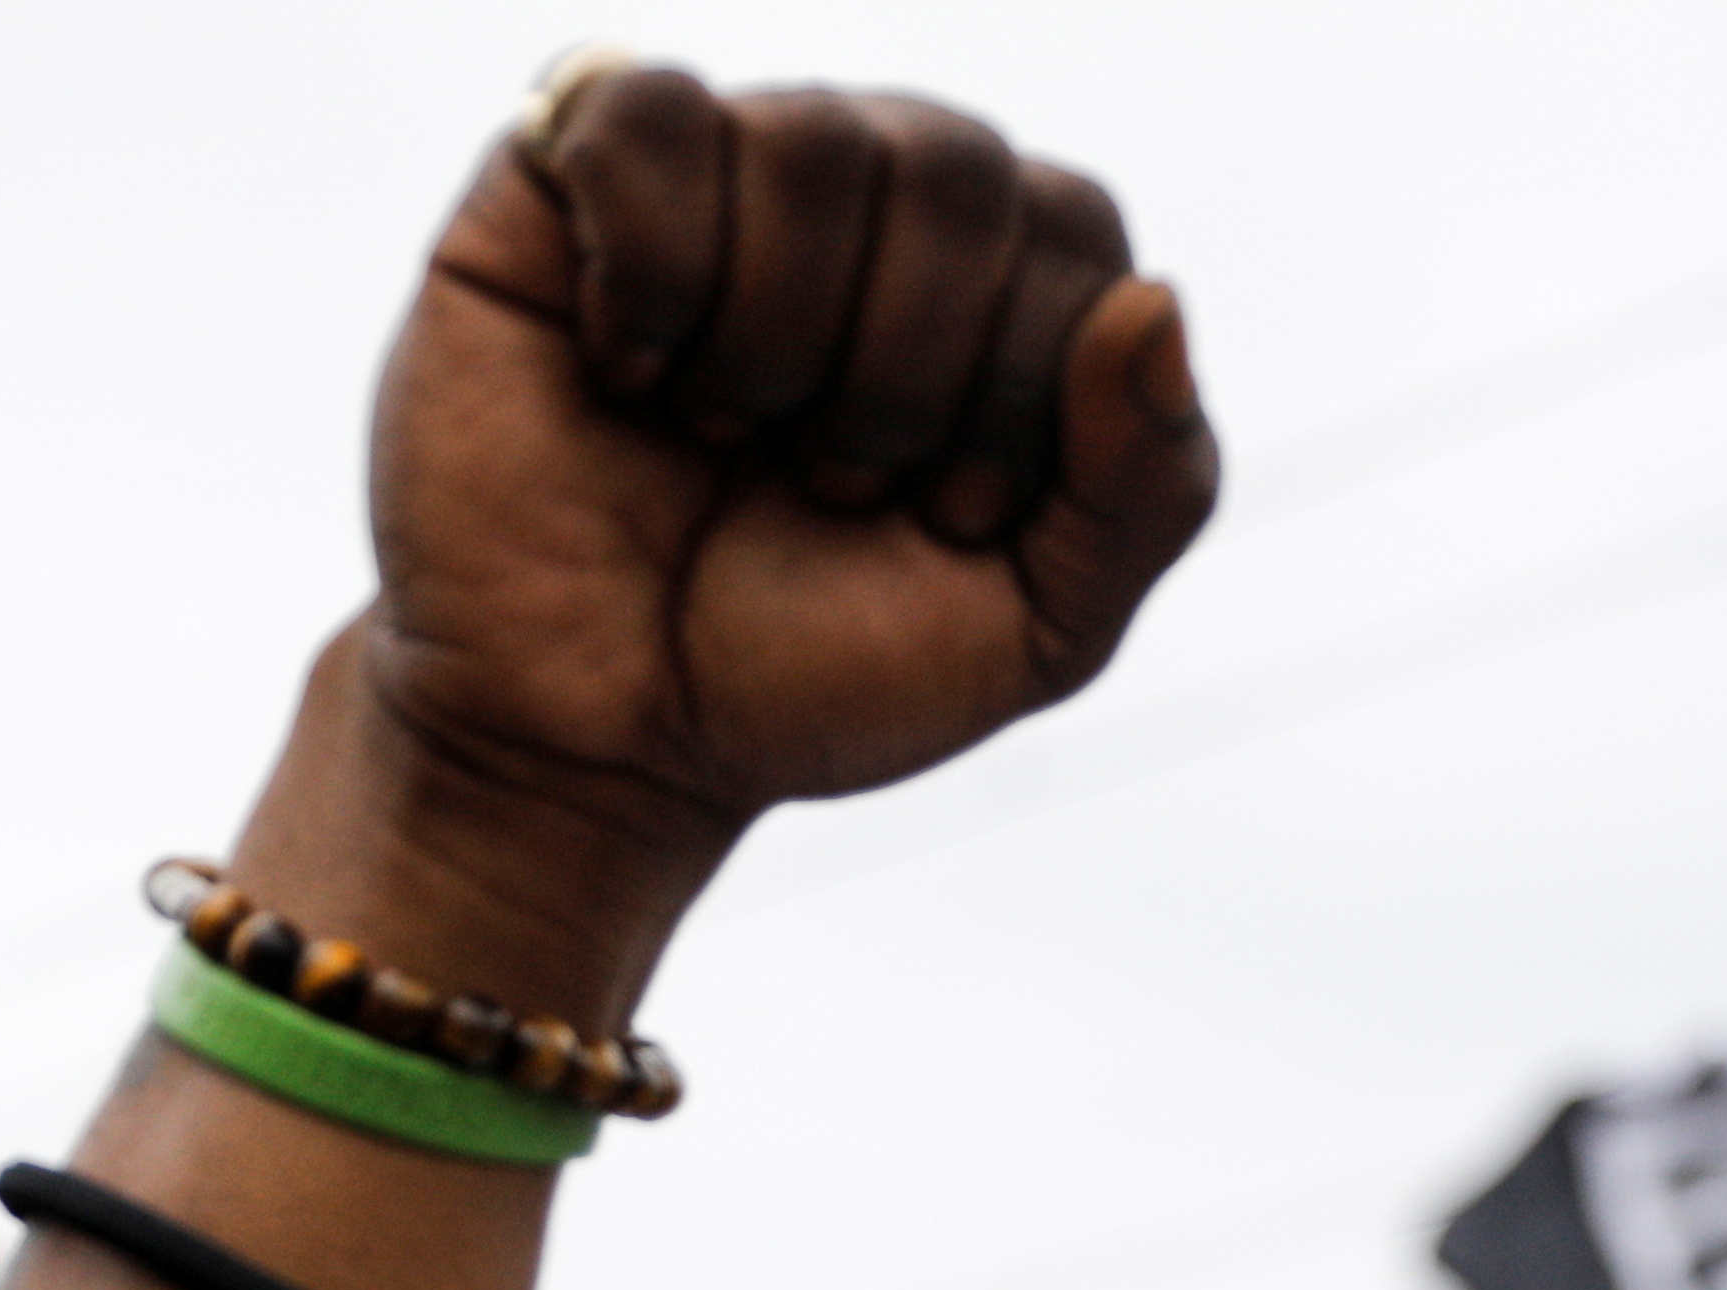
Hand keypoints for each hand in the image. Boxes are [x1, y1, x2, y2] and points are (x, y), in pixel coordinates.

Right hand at [344, 65, 1216, 915]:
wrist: (600, 738)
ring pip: (812, 139)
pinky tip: (629, 368)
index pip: (1074, 230)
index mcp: (1002, 286)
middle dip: (907, 366)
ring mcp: (728, 171)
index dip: (1022, 388)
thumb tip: (1158, 298)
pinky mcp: (568, 170)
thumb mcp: (1040, 628)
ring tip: (724, 436)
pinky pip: (646, 115)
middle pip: (957, 167)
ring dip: (777, 337)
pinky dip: (652, 271)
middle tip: (835, 487)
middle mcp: (874, 199)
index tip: (951, 519)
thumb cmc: (816, 673)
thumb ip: (1149, 486)